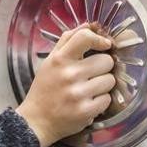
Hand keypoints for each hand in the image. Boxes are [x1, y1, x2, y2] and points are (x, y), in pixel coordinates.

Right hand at [16, 26, 116, 146]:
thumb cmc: (44, 89)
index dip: (100, 39)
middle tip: (92, 74)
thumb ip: (68, 40)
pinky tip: (88, 102)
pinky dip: (101, 101)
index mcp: (60, 60)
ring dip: (103, 85)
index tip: (104, 45)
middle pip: (106, 61)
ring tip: (89, 89)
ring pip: (110, 80)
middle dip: (102, 67)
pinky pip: (107, 99)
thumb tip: (88, 25)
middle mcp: (69, 75)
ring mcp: (78, 94)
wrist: (36, 121)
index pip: (85, 37)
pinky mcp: (86, 111)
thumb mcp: (50, 61)